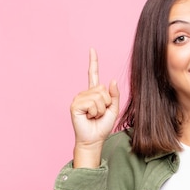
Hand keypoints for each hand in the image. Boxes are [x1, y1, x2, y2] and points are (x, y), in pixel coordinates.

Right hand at [70, 48, 119, 166]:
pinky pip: (92, 103)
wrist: (94, 140)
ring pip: (99, 96)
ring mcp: (78, 99)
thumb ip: (114, 95)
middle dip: (106, 103)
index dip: (93, 62)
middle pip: (102, 89)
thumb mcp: (113, 109)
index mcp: (93, 93)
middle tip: (99, 114)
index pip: (93, 74)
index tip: (92, 49)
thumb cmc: (102, 126)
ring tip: (94, 116)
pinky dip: (95, 112)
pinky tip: (89, 117)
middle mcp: (84, 94)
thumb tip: (112, 80)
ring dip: (101, 109)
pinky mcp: (75, 105)